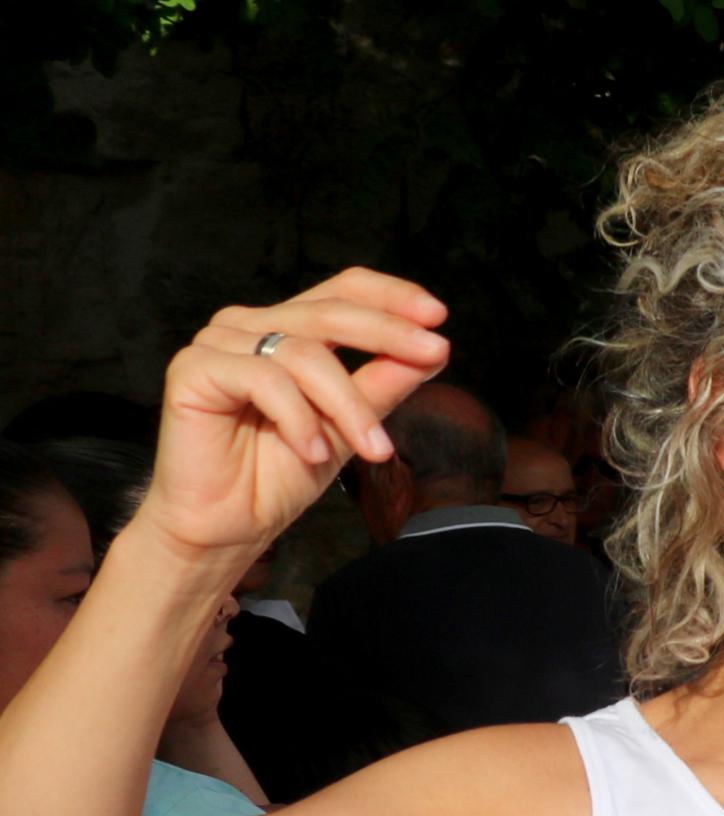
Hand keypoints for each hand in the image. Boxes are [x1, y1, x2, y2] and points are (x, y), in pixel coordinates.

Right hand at [145, 273, 454, 579]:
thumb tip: (433, 349)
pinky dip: (299, 418)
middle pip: (330, 313)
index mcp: (286, 329)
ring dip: (349, 405)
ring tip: (372, 448)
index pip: (342, 290)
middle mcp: (250, 326)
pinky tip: (311, 452)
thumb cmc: (278, 475)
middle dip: (389, 334)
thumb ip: (384, 383)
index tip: (438, 316)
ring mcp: (218, 343)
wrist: (228, 525)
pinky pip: (265, 379)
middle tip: (434, 353)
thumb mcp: (350, 424)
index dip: (390, 296)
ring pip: (305, 354)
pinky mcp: (193, 369)